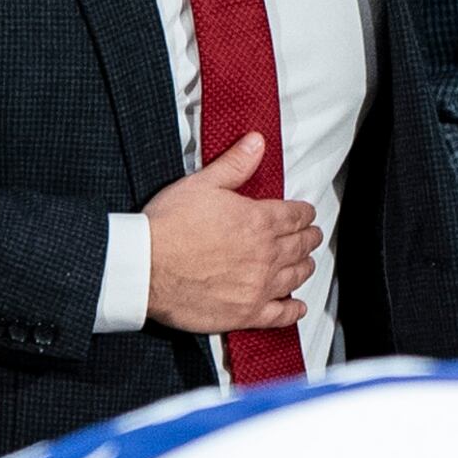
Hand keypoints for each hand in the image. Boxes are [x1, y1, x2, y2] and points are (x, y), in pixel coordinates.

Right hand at [144, 133, 315, 334]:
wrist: (145, 268)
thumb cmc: (169, 227)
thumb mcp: (202, 184)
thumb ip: (235, 165)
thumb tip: (256, 143)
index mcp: (258, 221)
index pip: (295, 216)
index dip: (304, 213)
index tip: (306, 214)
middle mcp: (265, 255)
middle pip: (300, 246)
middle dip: (309, 238)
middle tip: (312, 236)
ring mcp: (257, 286)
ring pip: (295, 277)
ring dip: (305, 268)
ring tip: (306, 264)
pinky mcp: (245, 313)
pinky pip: (279, 315)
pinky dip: (293, 310)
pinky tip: (296, 306)